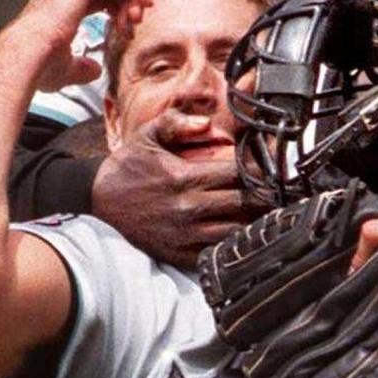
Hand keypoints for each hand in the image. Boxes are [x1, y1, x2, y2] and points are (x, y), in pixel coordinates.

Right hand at [9, 0, 153, 91]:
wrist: (32, 53)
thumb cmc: (42, 61)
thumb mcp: (67, 68)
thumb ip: (83, 67)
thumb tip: (94, 70)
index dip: (122, 12)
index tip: (127, 35)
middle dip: (132, 3)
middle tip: (134, 26)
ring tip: (136, 18)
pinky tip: (142, 3)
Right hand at [91, 109, 266, 268]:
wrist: (97, 201)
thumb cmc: (128, 166)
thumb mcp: (148, 134)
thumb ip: (178, 122)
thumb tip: (207, 123)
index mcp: (185, 178)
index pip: (238, 174)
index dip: (261, 170)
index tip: (272, 168)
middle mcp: (188, 209)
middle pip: (245, 204)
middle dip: (266, 196)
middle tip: (280, 191)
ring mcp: (185, 235)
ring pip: (237, 231)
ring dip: (254, 221)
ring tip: (267, 212)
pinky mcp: (180, 254)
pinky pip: (218, 251)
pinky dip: (233, 243)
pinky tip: (243, 233)